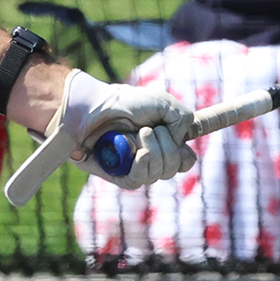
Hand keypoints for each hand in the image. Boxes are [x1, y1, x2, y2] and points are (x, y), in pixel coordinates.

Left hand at [4, 71, 194, 202]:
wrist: (93, 108)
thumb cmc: (124, 104)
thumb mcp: (163, 102)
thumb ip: (184, 118)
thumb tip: (182, 142)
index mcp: (164, 144)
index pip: (186, 160)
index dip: (185, 151)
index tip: (174, 135)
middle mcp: (153, 159)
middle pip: (178, 166)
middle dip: (167, 143)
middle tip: (147, 128)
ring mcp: (137, 169)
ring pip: (163, 171)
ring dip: (152, 148)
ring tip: (135, 133)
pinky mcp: (121, 177)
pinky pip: (142, 178)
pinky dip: (142, 161)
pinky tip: (134, 150)